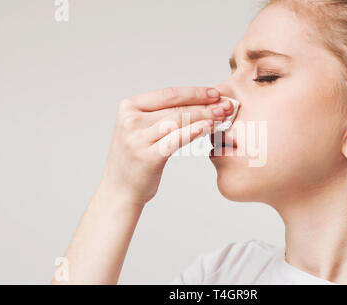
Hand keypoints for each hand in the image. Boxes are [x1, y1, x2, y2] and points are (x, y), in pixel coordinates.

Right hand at [99, 87, 232, 206]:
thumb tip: (199, 103)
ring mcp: (137, 138)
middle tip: (226, 105)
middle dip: (205, 104)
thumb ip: (162, 115)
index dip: (194, 92)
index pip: (168, 94)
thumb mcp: (142, 130)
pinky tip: (208, 128)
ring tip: (223, 116)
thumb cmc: (136, 159)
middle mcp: (130, 120)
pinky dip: (194, 131)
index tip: (215, 93)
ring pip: (178, 121)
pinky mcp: (147, 156)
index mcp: (129, 107)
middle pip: (176, 107)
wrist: (120, 190)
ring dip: (204, 116)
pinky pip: (176, 139)